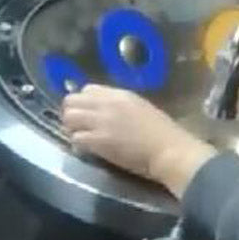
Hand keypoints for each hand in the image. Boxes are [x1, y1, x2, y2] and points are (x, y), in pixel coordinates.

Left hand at [61, 85, 215, 196]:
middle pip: (72, 101)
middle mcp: (107, 104)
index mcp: (120, 94)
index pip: (87, 89)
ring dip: (72, 128)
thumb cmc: (163, 133)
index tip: (88, 113)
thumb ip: (122, 107)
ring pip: (69, 117)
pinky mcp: (99, 140)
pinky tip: (87, 150)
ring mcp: (101, 121)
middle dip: (72, 114)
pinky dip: (78, 144)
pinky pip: (75, 138)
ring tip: (82, 137)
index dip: (84, 102)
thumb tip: (106, 112)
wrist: (169, 150)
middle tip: (80, 126)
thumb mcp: (142, 109)